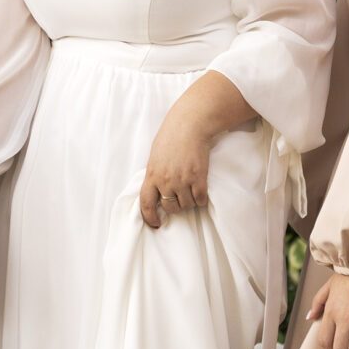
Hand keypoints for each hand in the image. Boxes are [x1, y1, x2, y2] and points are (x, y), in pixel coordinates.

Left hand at [140, 106, 214, 227]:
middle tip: (180, 198)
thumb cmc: (171, 136)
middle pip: (170, 207)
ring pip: (187, 205)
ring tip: (191, 190)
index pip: (146, 203)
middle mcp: (166, 180)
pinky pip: (200, 199)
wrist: (189, 125)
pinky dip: (202, 199)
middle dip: (175, 207)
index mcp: (152, 174)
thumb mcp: (155, 156)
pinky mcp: (199, 178)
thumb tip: (157, 189)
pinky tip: (201, 191)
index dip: (149, 217)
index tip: (155, 223)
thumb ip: (155, 173)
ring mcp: (182, 180)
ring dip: (190, 202)